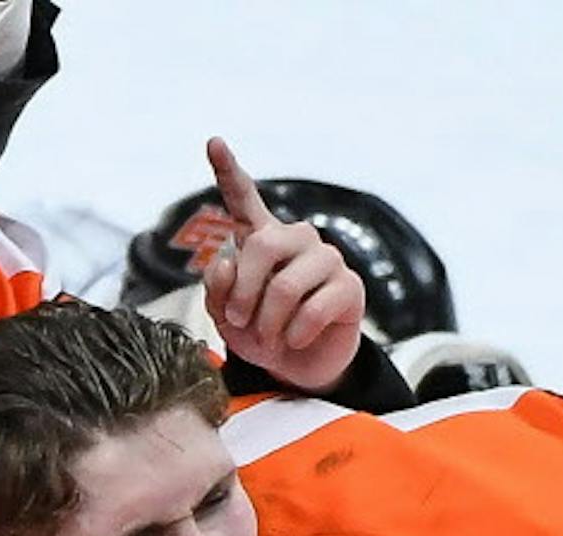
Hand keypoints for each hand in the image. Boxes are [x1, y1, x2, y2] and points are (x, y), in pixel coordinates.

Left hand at [200, 138, 365, 394]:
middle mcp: (297, 240)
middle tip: (239, 322)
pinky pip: (311, 311)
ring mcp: (326, 260)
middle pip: (261, 246)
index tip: (213, 142)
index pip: (244, 200)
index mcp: (261, 239)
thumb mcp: (225, 314)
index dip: (228, 171)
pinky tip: (294, 340)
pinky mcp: (349, 287)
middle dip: (242, 293)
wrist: (292, 366)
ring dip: (266, 323)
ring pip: (285, 287)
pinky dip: (293, 335)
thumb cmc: (256, 333)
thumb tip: (228, 261)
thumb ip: (217, 287)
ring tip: (268, 338)